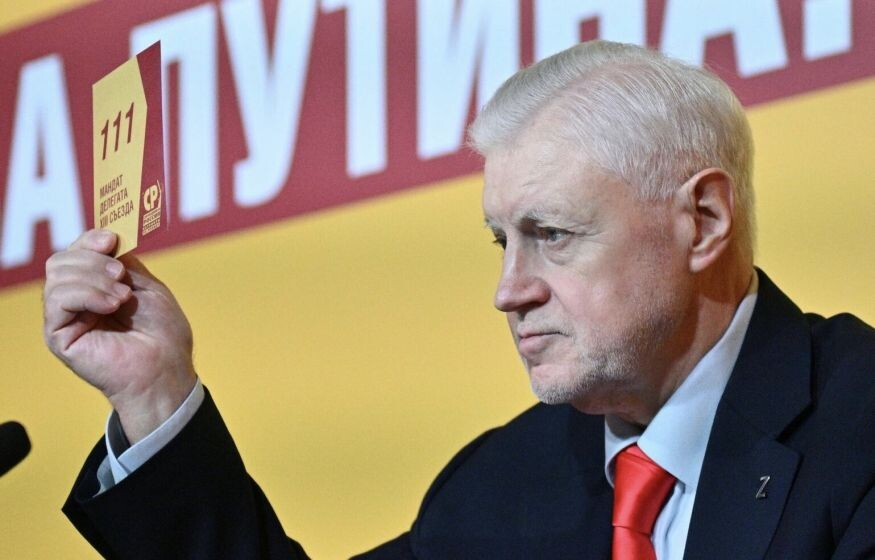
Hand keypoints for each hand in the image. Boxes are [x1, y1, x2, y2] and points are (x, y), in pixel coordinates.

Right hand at [43, 229, 196, 442]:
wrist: (165, 369)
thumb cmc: (162, 334)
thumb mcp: (146, 286)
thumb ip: (123, 262)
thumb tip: (106, 237)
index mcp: (94, 287)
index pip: (77, 252)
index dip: (90, 239)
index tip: (112, 239)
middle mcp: (75, 301)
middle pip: (62, 260)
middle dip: (92, 258)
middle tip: (121, 274)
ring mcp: (65, 318)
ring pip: (58, 276)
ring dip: (94, 278)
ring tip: (122, 296)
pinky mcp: (58, 335)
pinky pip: (56, 300)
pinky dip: (86, 294)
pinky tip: (111, 305)